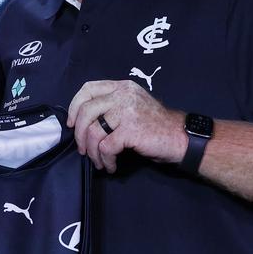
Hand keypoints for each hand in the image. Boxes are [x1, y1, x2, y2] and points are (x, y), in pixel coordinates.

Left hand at [67, 79, 185, 172]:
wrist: (180, 137)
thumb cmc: (155, 126)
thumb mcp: (133, 106)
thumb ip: (111, 106)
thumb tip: (82, 122)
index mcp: (122, 87)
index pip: (88, 88)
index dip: (74, 106)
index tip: (72, 123)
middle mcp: (123, 95)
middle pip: (85, 110)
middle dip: (79, 134)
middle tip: (83, 149)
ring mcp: (126, 111)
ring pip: (92, 131)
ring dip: (92, 152)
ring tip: (98, 161)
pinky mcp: (130, 130)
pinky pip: (105, 147)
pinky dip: (105, 160)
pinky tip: (111, 166)